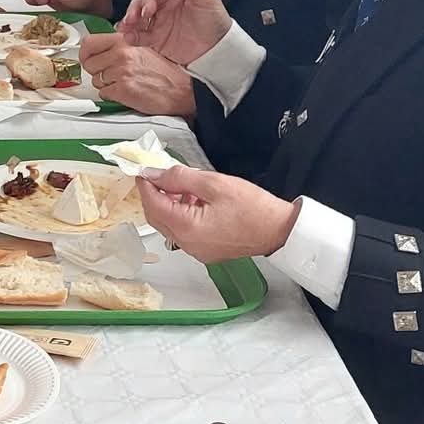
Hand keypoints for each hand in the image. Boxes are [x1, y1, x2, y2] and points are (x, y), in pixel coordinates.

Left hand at [78, 31, 195, 117]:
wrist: (181, 90)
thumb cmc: (165, 72)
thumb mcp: (142, 49)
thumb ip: (120, 47)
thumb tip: (98, 50)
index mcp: (125, 41)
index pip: (89, 43)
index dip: (85, 53)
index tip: (87, 59)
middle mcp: (122, 54)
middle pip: (89, 64)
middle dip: (96, 72)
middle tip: (109, 75)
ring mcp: (121, 72)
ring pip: (96, 80)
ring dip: (105, 85)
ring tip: (122, 83)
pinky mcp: (123, 89)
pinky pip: (104, 94)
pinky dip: (112, 95)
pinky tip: (125, 92)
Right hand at [118, 0, 232, 66]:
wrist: (220, 48)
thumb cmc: (216, 20)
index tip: (148, 8)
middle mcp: (163, 7)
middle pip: (141, 4)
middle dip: (134, 9)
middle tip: (133, 18)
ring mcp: (159, 24)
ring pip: (137, 19)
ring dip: (128, 22)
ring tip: (124, 27)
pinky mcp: (157, 40)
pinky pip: (140, 37)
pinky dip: (131, 36)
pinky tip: (128, 37)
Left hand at [135, 165, 298, 264]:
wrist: (280, 230)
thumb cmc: (254, 208)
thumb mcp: (215, 183)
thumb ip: (180, 178)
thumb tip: (156, 174)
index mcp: (187, 228)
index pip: (154, 205)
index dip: (146, 185)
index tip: (143, 171)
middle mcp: (188, 244)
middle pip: (157, 217)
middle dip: (155, 195)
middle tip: (160, 175)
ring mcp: (196, 251)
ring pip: (168, 226)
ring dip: (168, 205)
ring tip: (182, 186)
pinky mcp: (205, 252)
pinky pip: (182, 233)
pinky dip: (180, 216)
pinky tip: (193, 201)